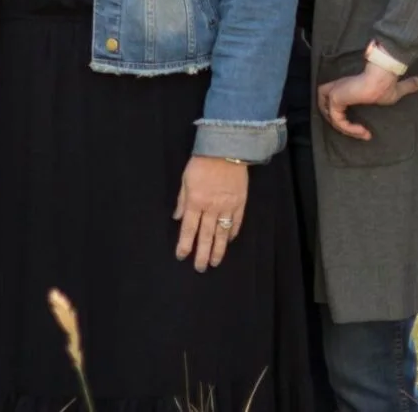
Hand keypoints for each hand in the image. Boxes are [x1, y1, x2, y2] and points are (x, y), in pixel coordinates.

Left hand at [173, 155, 248, 272]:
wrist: (226, 150)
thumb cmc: (202, 163)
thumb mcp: (185, 180)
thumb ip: (182, 200)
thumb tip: (178, 218)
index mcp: (195, 201)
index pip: (189, 228)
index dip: (185, 244)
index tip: (182, 256)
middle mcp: (211, 208)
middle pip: (205, 236)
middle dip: (201, 254)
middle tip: (200, 268)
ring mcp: (227, 207)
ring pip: (221, 234)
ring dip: (218, 250)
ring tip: (214, 262)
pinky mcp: (240, 203)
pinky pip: (236, 223)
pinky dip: (231, 233)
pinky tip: (228, 242)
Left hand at [317, 67, 417, 140]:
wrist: (382, 78)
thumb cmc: (386, 84)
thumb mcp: (396, 91)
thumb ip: (405, 87)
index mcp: (346, 89)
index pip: (335, 106)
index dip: (346, 121)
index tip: (364, 130)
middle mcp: (336, 90)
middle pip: (328, 113)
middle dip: (343, 126)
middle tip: (360, 133)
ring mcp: (333, 94)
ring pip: (331, 118)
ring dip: (346, 129)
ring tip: (362, 133)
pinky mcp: (335, 99)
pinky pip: (337, 120)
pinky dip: (348, 128)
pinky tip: (361, 131)